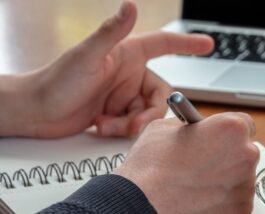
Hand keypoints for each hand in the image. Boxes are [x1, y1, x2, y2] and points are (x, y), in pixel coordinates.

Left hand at [3, 1, 211, 138]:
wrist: (35, 112)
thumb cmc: (55, 80)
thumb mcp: (88, 55)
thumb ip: (111, 31)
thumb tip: (131, 5)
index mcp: (126, 54)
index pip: (164, 44)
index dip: (187, 44)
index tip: (208, 45)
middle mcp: (128, 73)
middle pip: (162, 93)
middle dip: (151, 112)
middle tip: (135, 123)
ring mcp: (122, 95)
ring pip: (150, 112)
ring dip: (134, 124)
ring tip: (109, 125)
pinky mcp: (116, 114)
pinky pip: (135, 125)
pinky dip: (123, 130)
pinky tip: (103, 127)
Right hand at [116, 113, 258, 213]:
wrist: (143, 208)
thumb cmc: (151, 170)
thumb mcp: (164, 128)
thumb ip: (191, 127)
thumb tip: (197, 131)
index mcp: (231, 128)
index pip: (244, 124)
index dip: (227, 132)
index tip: (219, 138)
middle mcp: (246, 155)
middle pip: (244, 152)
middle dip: (227, 156)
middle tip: (204, 164)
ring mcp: (246, 184)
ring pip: (241, 178)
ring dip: (226, 180)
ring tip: (197, 185)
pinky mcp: (242, 209)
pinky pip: (236, 201)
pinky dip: (223, 202)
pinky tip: (200, 200)